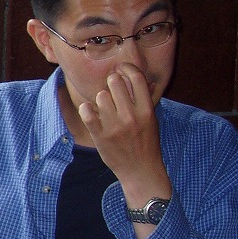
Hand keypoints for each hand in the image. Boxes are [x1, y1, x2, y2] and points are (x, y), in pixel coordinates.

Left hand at [75, 63, 163, 181]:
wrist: (140, 170)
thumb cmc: (146, 144)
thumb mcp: (152, 121)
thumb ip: (147, 100)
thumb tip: (149, 80)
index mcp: (147, 110)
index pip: (137, 78)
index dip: (126, 68)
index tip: (120, 69)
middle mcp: (131, 116)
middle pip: (115, 82)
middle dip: (111, 82)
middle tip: (111, 90)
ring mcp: (115, 126)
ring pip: (100, 96)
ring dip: (100, 99)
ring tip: (104, 108)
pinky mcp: (100, 135)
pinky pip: (86, 112)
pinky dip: (86, 109)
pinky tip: (90, 112)